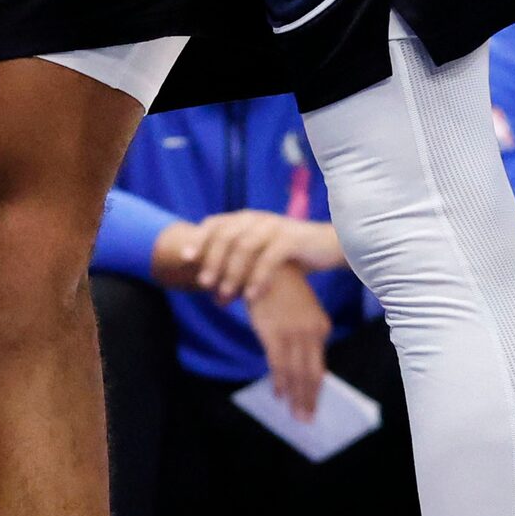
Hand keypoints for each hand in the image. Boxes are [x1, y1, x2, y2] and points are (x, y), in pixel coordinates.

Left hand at [181, 210, 345, 302]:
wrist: (329, 247)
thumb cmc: (289, 255)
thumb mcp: (258, 254)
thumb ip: (235, 262)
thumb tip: (206, 285)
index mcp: (245, 219)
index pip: (215, 223)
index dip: (198, 239)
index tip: (185, 259)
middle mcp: (256, 218)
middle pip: (226, 236)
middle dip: (212, 261)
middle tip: (204, 284)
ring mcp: (274, 226)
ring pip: (245, 247)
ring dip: (232, 273)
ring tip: (224, 296)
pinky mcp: (292, 239)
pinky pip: (269, 259)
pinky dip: (257, 278)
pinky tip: (250, 296)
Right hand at [244, 266, 331, 423]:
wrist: (264, 264)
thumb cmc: (280, 290)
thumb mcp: (298, 311)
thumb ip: (301, 333)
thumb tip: (297, 359)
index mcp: (320, 327)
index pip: (319, 367)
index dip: (315, 390)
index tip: (312, 406)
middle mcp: (311, 332)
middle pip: (311, 374)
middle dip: (309, 400)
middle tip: (307, 420)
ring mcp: (293, 334)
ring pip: (296, 373)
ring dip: (296, 397)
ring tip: (297, 416)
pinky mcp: (273, 332)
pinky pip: (278, 363)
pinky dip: (279, 381)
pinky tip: (280, 395)